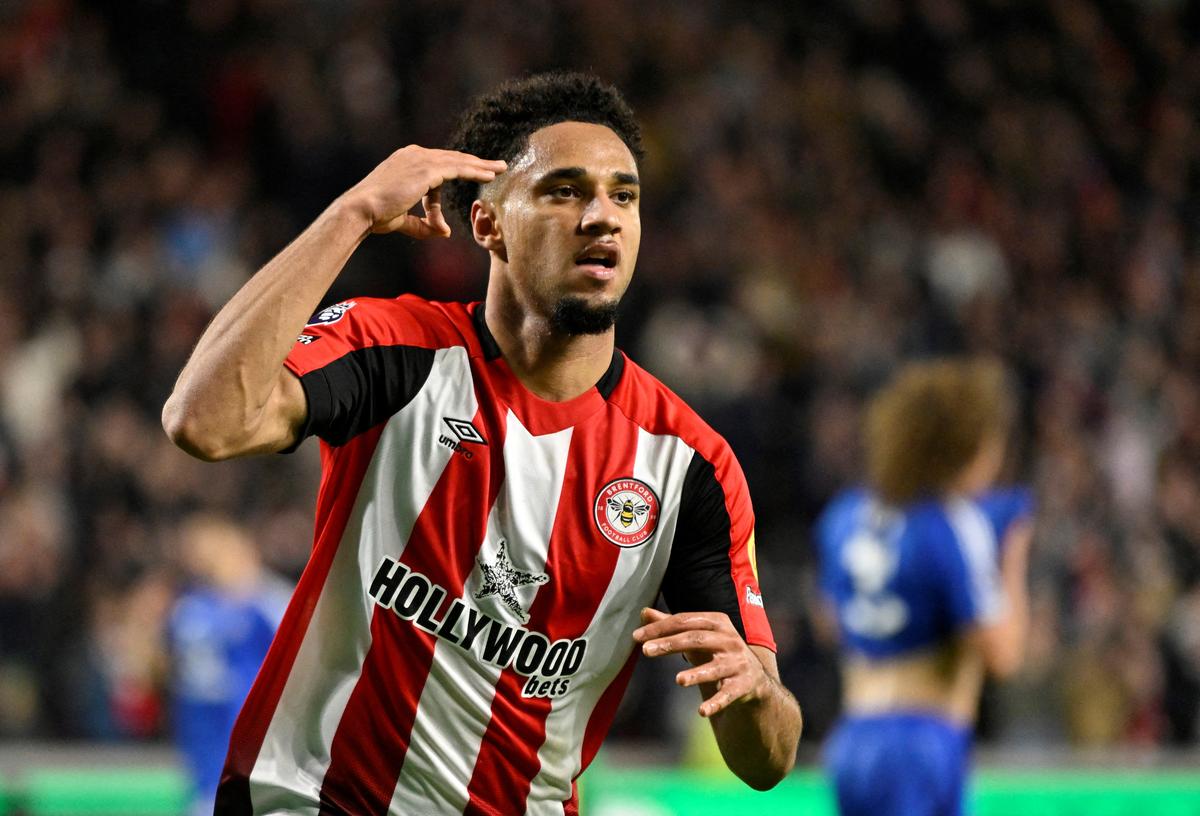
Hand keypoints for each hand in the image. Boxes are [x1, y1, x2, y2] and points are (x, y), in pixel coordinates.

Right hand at [339, 145, 506, 238]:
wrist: (361, 210)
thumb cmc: (376, 215)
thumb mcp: (403, 219)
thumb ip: (424, 224)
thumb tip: (445, 232)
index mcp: (406, 161)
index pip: (439, 163)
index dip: (460, 168)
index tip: (477, 171)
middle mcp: (413, 155)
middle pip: (452, 158)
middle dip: (476, 163)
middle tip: (496, 166)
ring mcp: (419, 159)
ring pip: (458, 161)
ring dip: (481, 166)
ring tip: (501, 169)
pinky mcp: (425, 169)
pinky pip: (457, 169)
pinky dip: (474, 171)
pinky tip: (489, 175)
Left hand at [633, 608, 771, 717]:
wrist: (752, 677)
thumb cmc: (716, 651)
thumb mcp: (696, 636)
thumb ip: (671, 625)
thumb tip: (643, 612)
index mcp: (717, 622)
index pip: (684, 621)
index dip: (660, 628)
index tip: (636, 637)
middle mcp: (729, 640)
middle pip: (696, 639)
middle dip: (670, 644)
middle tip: (646, 651)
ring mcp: (738, 663)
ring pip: (715, 668)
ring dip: (697, 674)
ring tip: (678, 680)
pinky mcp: (743, 685)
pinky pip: (727, 695)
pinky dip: (716, 703)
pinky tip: (702, 711)